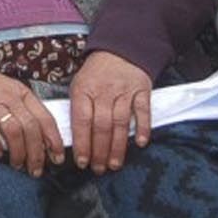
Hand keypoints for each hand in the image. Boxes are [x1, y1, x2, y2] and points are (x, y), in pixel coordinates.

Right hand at [0, 50, 64, 175]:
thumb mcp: (3, 89)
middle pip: (31, 128)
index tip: (57, 157)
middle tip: (36, 170)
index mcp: (20, 91)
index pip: (45, 117)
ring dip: (18, 153)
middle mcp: (8, 95)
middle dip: (37, 153)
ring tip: (17, 165)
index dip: (54, 140)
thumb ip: (18, 107)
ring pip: (14, 131)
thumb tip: (34, 135)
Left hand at [66, 49, 152, 172]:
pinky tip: (140, 143)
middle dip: (99, 151)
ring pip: (120, 123)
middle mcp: (104, 91)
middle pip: (101, 126)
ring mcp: (124, 91)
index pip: (81, 120)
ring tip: (114, 164)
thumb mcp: (80, 84)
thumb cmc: (97, 73)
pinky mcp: (142, 90)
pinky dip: (143, 128)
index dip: (82, 143)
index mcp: (84, 89)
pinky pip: (143, 111)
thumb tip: (74, 139)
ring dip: (117, 147)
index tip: (82, 162)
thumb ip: (78, 108)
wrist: (121, 48)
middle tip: (99, 169)